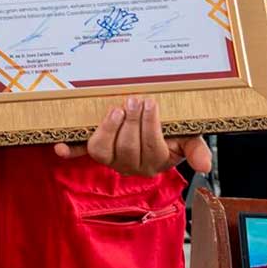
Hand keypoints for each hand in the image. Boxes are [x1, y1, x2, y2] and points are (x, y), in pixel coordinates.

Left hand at [53, 96, 211, 176]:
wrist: (155, 128)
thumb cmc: (172, 130)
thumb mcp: (189, 136)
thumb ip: (196, 149)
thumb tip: (206, 167)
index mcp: (155, 162)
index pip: (152, 148)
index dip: (150, 126)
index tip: (151, 103)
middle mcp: (131, 165)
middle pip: (127, 149)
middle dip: (131, 122)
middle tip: (134, 99)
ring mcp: (110, 158)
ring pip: (103, 152)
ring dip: (108, 129)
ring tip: (115, 109)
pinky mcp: (93, 149)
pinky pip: (80, 153)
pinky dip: (70, 150)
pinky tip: (60, 146)